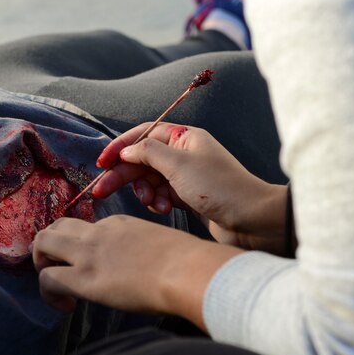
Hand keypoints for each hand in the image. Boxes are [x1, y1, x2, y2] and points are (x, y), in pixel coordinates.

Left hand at [32, 215, 240, 325]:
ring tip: (55, 289)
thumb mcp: (158, 244)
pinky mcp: (84, 278)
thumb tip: (143, 268)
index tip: (93, 269)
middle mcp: (97, 232)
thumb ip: (142, 251)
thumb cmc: (185, 261)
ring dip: (41, 265)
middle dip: (48, 248)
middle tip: (58, 272)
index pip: (85, 229)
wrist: (185, 269)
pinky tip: (67, 307)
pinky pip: (47, 279)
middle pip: (56, 226)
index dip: (81, 249)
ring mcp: (88, 253)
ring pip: (42, 243)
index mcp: (118, 222)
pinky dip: (48, 294)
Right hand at [94, 123, 286, 253]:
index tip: (102, 162)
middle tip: (102, 190)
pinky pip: (161, 195)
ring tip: (152, 203)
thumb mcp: (179, 165)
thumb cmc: (218, 187)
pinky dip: (157, 201)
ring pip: (150, 179)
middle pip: (143, 159)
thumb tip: (127, 149)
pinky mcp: (188, 196)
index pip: (145, 134)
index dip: (121, 146)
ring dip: (145, 191)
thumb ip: (148, 152)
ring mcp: (186, 175)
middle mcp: (184, 153)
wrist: (251, 220)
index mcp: (185, 137)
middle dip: (124, 174)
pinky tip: (163, 209)